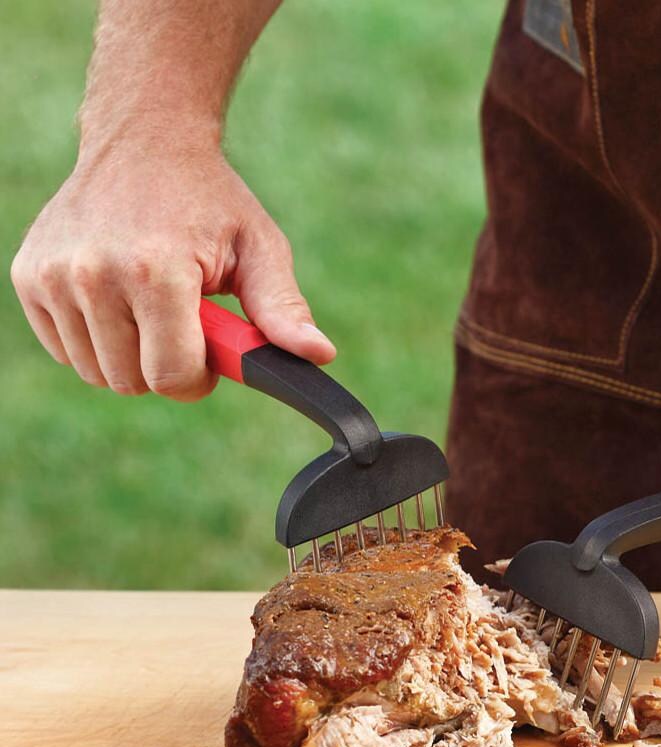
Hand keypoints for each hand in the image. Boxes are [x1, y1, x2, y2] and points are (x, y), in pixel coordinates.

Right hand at [10, 141, 333, 399]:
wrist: (143, 140)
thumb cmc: (211, 201)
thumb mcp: (260, 249)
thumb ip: (283, 309)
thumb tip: (320, 354)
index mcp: (156, 271)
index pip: (170, 377)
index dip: (198, 381)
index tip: (210, 358)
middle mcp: (94, 273)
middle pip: (132, 382)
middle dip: (166, 368)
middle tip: (183, 324)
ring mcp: (54, 275)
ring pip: (96, 373)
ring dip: (131, 356)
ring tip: (152, 307)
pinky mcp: (29, 276)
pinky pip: (65, 351)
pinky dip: (96, 342)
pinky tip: (118, 301)